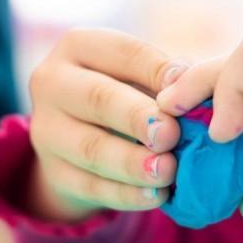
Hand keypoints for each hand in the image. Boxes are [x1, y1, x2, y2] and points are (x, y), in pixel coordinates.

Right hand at [27, 29, 188, 221]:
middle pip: (97, 98)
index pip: (121, 52)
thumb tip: (196, 87)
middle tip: (171, 134)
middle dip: (137, 117)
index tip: (185, 85)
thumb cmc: (126, 94)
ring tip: (167, 171)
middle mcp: (52, 82)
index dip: (155, 69)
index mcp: (78, 46)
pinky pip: (89, 186)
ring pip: (90, 147)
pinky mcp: (52, 171)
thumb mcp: (140, 75)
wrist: (80, 138)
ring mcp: (46, 129)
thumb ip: (167, 78)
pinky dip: (125, 193)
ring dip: (132, 162)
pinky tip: (154, 196)